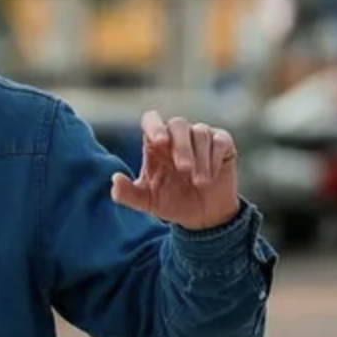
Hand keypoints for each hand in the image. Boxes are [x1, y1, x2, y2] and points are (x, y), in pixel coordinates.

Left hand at [110, 111, 239, 230]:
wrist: (203, 217)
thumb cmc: (171, 203)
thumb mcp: (147, 202)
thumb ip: (127, 194)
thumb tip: (114, 179)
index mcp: (156, 143)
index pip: (151, 119)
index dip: (154, 126)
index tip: (159, 142)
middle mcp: (177, 135)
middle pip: (178, 124)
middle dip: (181, 147)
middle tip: (183, 170)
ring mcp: (200, 137)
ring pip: (200, 132)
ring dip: (200, 158)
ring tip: (199, 183)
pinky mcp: (222, 143)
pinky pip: (220, 140)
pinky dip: (215, 158)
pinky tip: (211, 177)